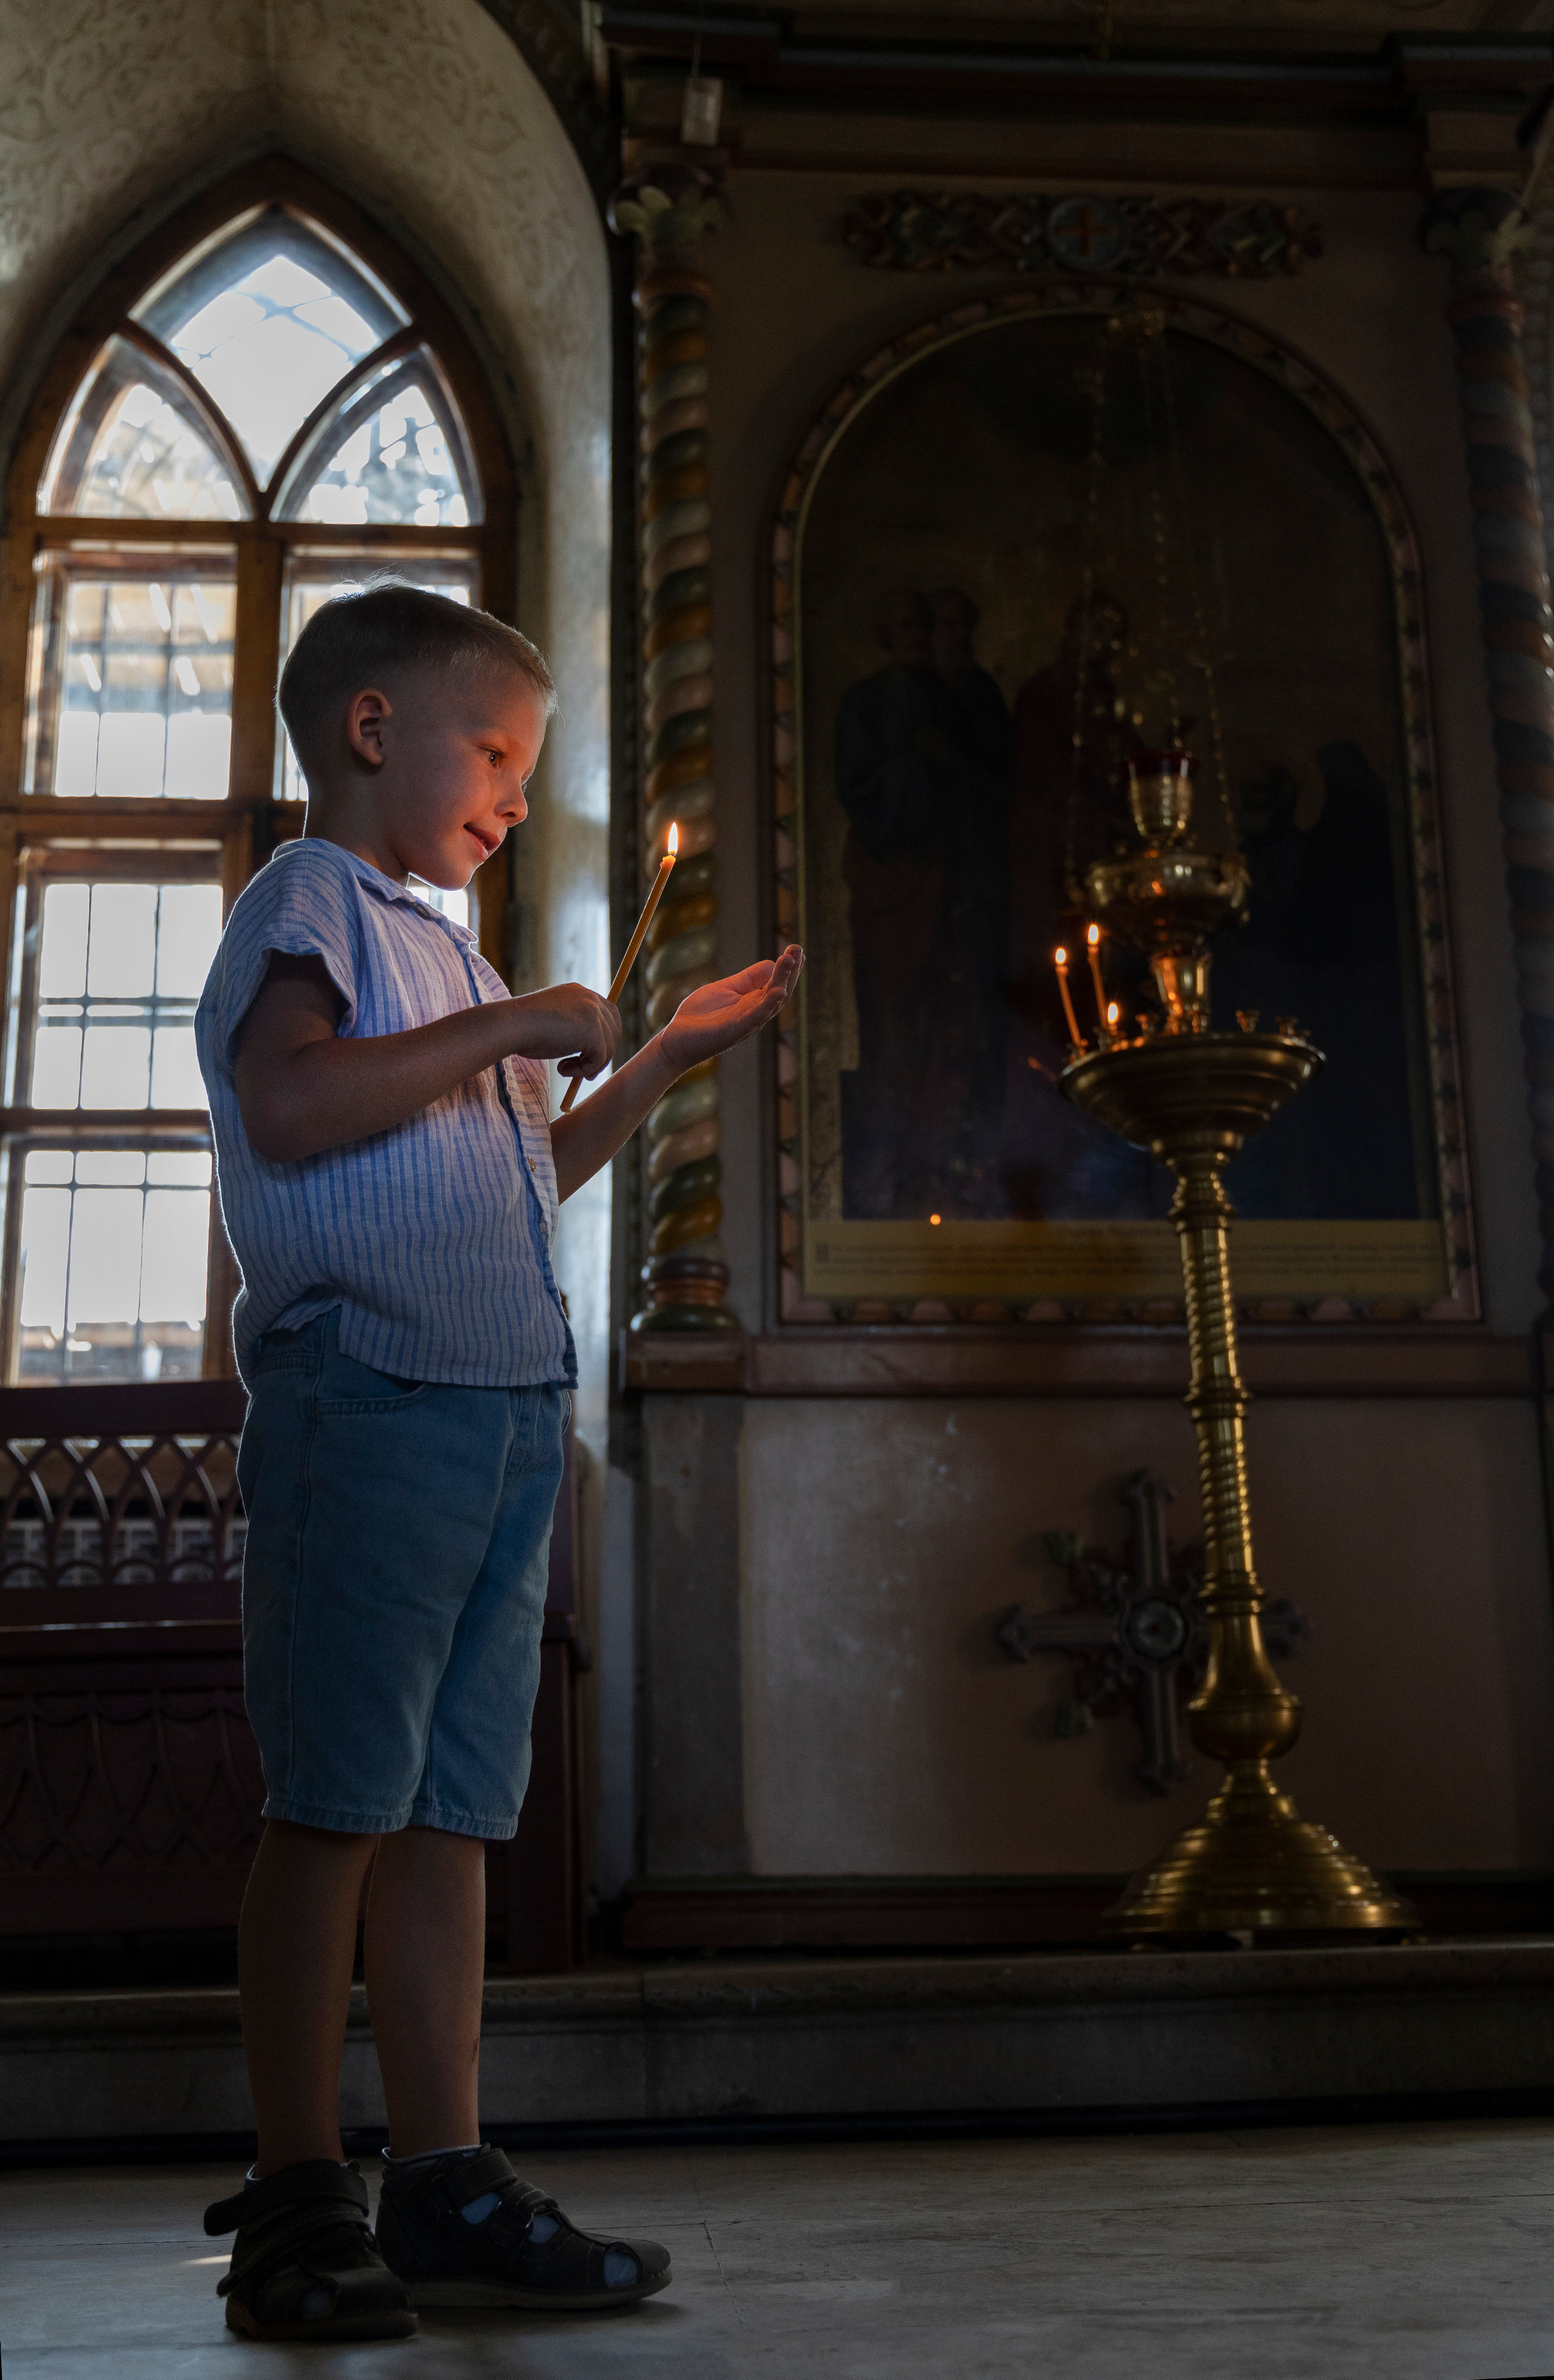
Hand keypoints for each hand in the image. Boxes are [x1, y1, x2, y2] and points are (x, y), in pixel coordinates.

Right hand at [508, 983, 621, 1081]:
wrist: (511, 1025)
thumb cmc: (522, 1028)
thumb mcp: (553, 1023)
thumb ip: (573, 1029)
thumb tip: (592, 1052)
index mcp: (579, 992)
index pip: (607, 1014)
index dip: (602, 1038)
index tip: (587, 1056)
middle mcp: (590, 998)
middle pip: (614, 1030)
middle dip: (602, 1053)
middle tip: (585, 1072)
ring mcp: (593, 1013)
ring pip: (607, 1047)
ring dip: (589, 1065)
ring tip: (563, 1069)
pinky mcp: (593, 1031)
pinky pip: (599, 1059)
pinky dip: (584, 1070)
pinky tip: (561, 1069)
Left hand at [661, 946, 804, 1071]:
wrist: (677, 1037)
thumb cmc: (701, 1014)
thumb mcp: (727, 988)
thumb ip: (749, 979)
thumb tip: (772, 963)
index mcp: (754, 1002)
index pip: (777, 983)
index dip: (788, 967)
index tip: (796, 948)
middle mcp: (755, 1013)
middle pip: (780, 991)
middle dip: (790, 971)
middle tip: (798, 949)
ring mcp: (746, 1023)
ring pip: (771, 1002)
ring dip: (782, 981)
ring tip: (789, 961)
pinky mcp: (733, 1032)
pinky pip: (754, 1018)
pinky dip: (767, 1006)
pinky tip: (777, 991)